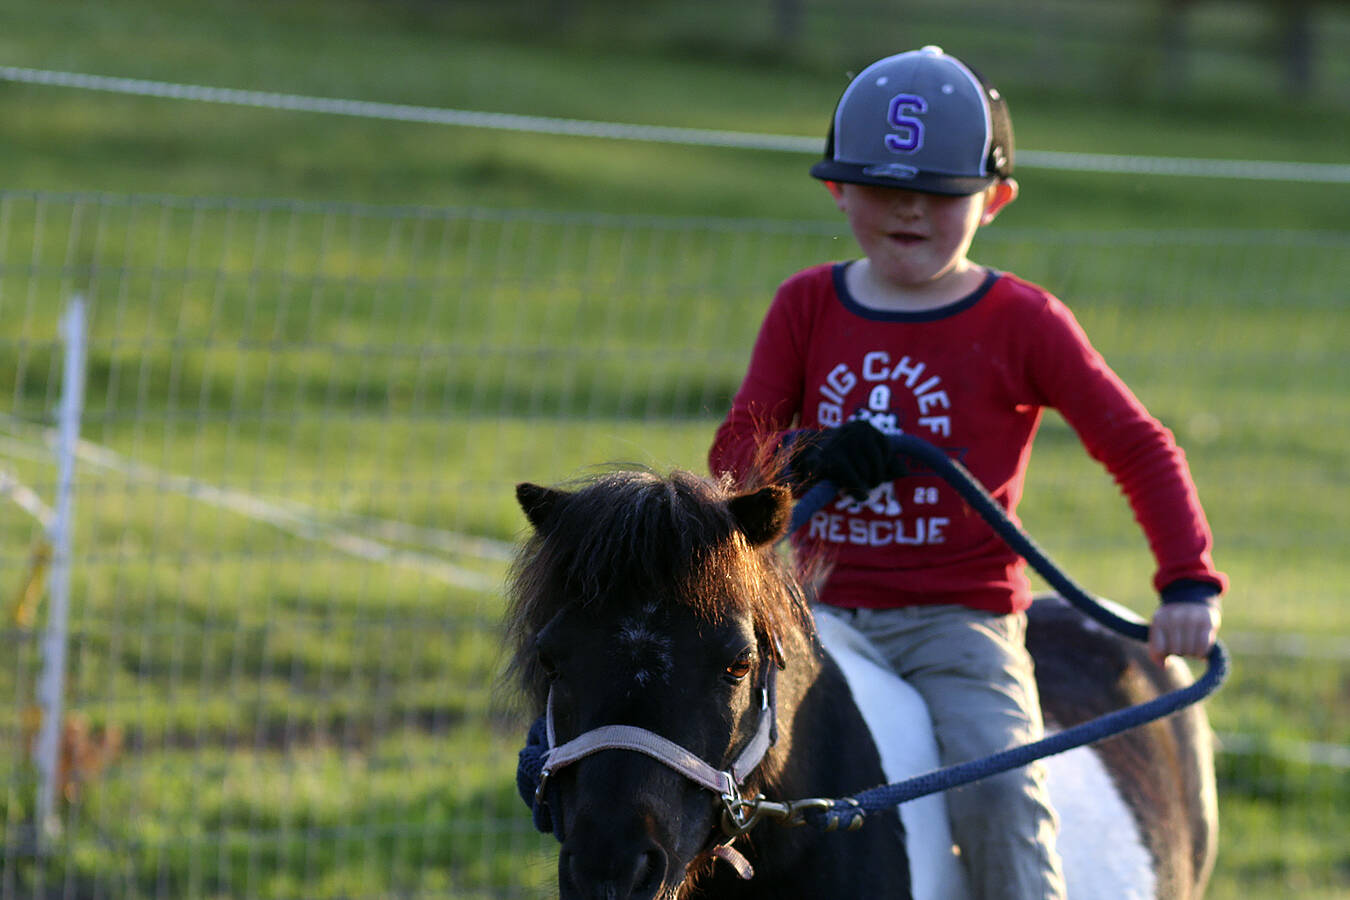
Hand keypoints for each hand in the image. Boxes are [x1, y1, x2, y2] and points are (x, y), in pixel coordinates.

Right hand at [791, 420, 905, 500]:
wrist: (800, 460)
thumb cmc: (838, 458)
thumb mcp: (862, 457)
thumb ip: (885, 463)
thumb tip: (906, 471)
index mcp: (863, 426)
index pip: (885, 449)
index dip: (883, 465)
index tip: (872, 470)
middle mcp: (854, 431)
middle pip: (878, 463)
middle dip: (875, 478)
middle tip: (868, 485)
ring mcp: (841, 444)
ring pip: (867, 474)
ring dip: (865, 485)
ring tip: (857, 487)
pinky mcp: (831, 460)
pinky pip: (855, 481)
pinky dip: (859, 492)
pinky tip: (859, 496)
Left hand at [1148, 602, 1220, 666]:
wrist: (1192, 600)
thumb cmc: (1172, 623)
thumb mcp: (1159, 631)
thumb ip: (1156, 650)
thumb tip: (1163, 666)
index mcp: (1159, 620)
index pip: (1159, 650)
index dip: (1164, 655)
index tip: (1167, 651)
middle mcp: (1174, 618)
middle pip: (1177, 651)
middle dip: (1180, 652)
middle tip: (1182, 645)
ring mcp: (1191, 619)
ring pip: (1191, 651)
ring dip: (1192, 653)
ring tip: (1191, 644)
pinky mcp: (1207, 622)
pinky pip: (1204, 647)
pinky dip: (1202, 652)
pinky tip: (1200, 647)